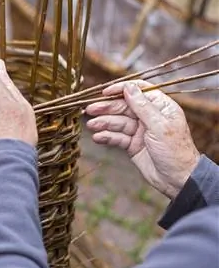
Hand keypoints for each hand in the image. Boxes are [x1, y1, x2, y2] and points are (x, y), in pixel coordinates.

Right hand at [85, 81, 199, 198]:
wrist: (177, 180)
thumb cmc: (176, 151)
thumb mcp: (159, 126)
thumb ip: (142, 106)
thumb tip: (129, 88)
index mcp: (160, 107)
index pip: (139, 91)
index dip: (121, 89)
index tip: (105, 92)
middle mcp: (149, 117)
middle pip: (124, 107)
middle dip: (107, 108)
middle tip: (90, 109)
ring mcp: (139, 131)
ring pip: (118, 122)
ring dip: (104, 123)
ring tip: (91, 125)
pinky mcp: (132, 144)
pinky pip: (117, 137)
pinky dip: (107, 137)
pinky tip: (98, 137)